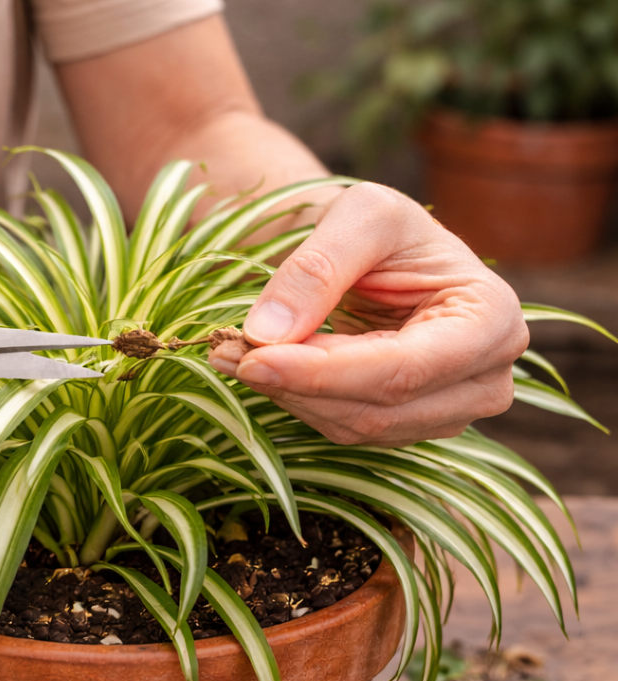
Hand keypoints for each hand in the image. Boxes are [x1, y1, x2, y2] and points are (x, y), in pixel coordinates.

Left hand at [208, 182, 528, 446]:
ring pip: (355, 426)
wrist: (382, 254)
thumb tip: (266, 334)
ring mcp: (450, 412)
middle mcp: (484, 378)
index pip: (401, 369)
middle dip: (295, 383)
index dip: (322, 372)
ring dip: (287, 395)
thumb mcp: (357, 214)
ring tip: (232, 351)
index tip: (251, 357)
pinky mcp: (409, 426)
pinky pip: (343, 428)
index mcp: (491, 319)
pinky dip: (296, 400)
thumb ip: (315, 267)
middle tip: (226, 350)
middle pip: (377, 408)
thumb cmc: (380, 228)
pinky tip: (261, 368)